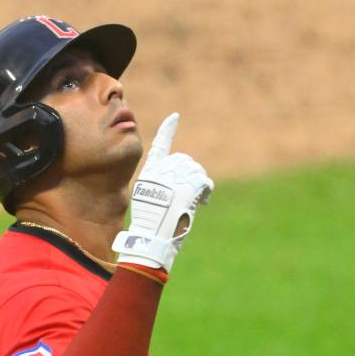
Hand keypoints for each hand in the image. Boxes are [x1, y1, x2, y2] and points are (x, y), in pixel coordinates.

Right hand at [112, 113, 213, 271]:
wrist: (153, 238)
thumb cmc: (150, 226)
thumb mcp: (148, 201)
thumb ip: (161, 186)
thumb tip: (180, 182)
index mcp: (149, 173)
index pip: (159, 146)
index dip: (167, 131)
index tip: (175, 117)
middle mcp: (162, 170)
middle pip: (184, 161)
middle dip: (190, 175)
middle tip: (191, 196)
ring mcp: (175, 176)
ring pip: (196, 171)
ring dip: (198, 184)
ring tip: (194, 203)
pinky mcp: (189, 185)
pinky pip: (204, 181)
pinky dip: (206, 192)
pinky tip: (201, 203)